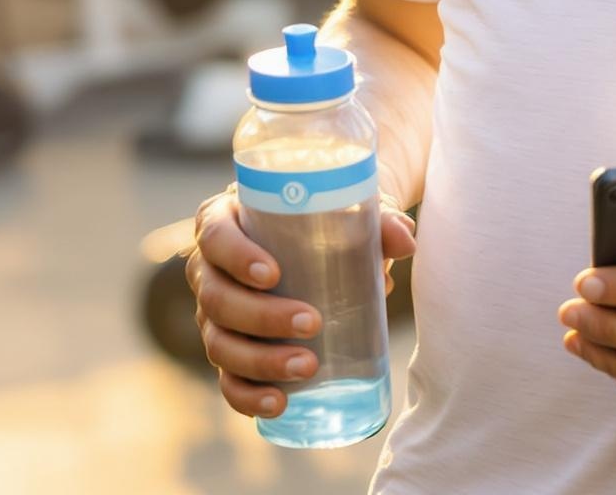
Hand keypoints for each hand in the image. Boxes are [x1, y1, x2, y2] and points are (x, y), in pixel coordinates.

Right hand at [189, 187, 417, 419]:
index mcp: (223, 221)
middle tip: (311, 322)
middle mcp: (209, 270)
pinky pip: (227, 380)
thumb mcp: (343, 213)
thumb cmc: (321, 221)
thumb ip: (377, 221)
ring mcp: (213, 316)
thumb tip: (406, 239)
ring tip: (308, 366)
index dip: (236, 257)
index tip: (273, 274)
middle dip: (261, 317)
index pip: (214, 236)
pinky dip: (248, 396)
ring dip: (260, 361)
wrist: (315, 243)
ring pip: (219, 344)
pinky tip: (279, 403)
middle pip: (217, 298)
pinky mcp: (228, 351)